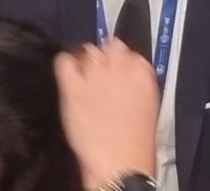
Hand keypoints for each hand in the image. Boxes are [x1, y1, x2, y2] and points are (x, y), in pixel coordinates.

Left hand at [55, 40, 158, 188]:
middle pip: (107, 46)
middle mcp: (118, 66)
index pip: (128, 51)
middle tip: (98, 76)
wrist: (120, 164)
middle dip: (102, 58)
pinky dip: (64, 65)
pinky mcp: (72, 85)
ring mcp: (93, 74)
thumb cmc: (136, 141)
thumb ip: (134, 83)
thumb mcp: (146, 104)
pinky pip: (63, 61)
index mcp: (142, 72)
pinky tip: (68, 78)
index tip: (115, 74)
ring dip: (84, 62)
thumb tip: (123, 76)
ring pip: (86, 52)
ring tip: (83, 80)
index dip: (119, 63)